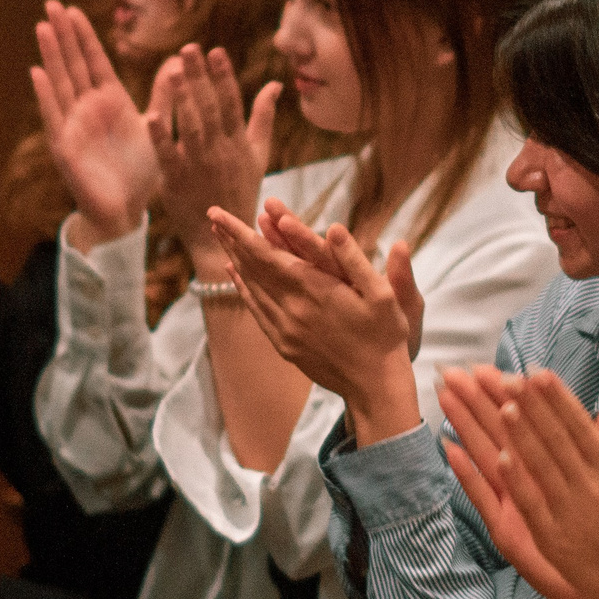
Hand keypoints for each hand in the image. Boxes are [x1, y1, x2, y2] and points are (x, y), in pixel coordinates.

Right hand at [30, 1, 158, 242]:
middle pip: (73, 64)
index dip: (83, 35)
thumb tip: (178, 60)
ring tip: (42, 27)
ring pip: (60, 83)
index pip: (94, 60)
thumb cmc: (140, 172)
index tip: (73, 9)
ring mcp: (74, 125)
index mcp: (110, 101)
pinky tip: (36, 72)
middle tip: (51, 3)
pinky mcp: (66, 147)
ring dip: (50, 56)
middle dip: (62, 35)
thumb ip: (164, 94)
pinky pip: (54, 116)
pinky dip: (45, 95)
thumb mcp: (156, 126)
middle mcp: (88, 108)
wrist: (126, 211)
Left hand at [148, 45, 275, 258]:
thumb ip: (263, 117)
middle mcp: (220, 150)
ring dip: (182, 99)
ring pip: (191, 126)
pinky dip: (162, 135)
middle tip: (189, 49)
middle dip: (199, 77)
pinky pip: (168, 154)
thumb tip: (275, 84)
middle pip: (209, 108)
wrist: (225, 235)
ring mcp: (198, 165)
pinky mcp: (177, 180)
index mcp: (239, 142)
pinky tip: (153, 114)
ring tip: (172, 71)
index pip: (231, 102)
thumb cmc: (241, 190)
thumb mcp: (259, 154)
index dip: (223, 76)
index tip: (215, 51)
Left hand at [206, 198, 422, 439]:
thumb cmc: (385, 336)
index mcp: (315, 290)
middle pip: (252, 267)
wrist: (375, 386)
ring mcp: (286, 329)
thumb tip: (334, 228)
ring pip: (251, 288)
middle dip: (231, 239)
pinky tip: (236, 274)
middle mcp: (293, 308)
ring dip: (234, 259)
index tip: (219, 213)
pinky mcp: (285, 344)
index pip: (266, 254)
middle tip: (213, 215)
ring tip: (220, 238)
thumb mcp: (382, 294)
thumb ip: (354, 259)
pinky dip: (243, 289)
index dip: (240, 232)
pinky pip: (257, 311)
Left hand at [468, 369, 598, 598]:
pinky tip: (501, 457)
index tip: (537, 372)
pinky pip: (532, 504)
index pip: (579, 424)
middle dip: (531, 406)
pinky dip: (518, 480)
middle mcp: (590, 485)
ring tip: (500, 406)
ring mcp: (570, 511)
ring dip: (520, 435)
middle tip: (507, 378)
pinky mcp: (554, 537)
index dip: (556, 397)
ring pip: (540, 465)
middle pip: (555, 438)